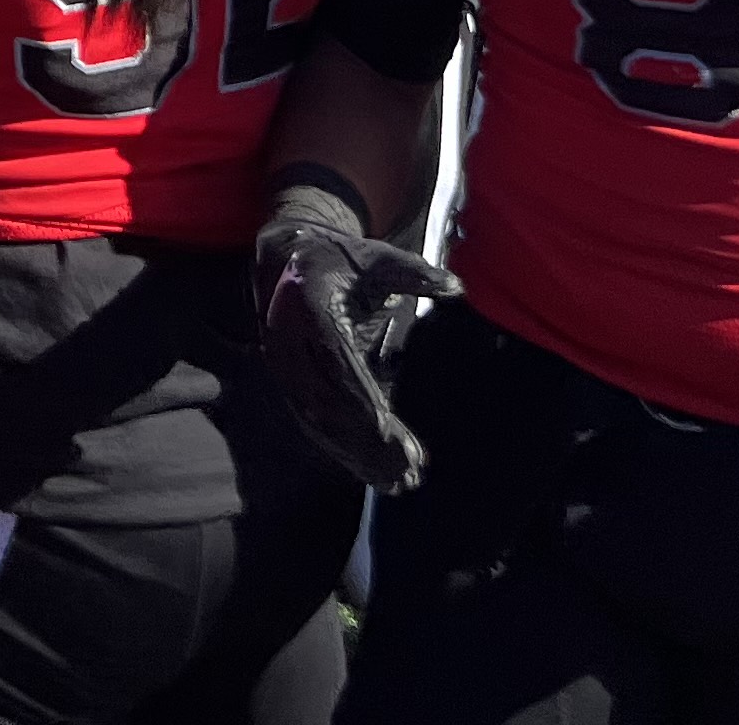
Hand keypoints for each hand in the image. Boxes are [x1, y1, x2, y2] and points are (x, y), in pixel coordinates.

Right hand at [252, 185, 458, 492]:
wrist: (285, 256)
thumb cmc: (339, 258)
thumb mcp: (375, 256)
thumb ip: (414, 273)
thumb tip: (455, 286)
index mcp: (308, 305)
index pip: (337, 362)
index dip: (363, 400)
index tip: (392, 431)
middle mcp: (287, 340)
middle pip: (328, 401)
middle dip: (367, 439)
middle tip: (408, 469)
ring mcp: (283, 366)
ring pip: (320, 420)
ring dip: (357, 454)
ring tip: (399, 482)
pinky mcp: (289, 384)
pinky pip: (315, 424)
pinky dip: (344, 451)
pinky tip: (375, 474)